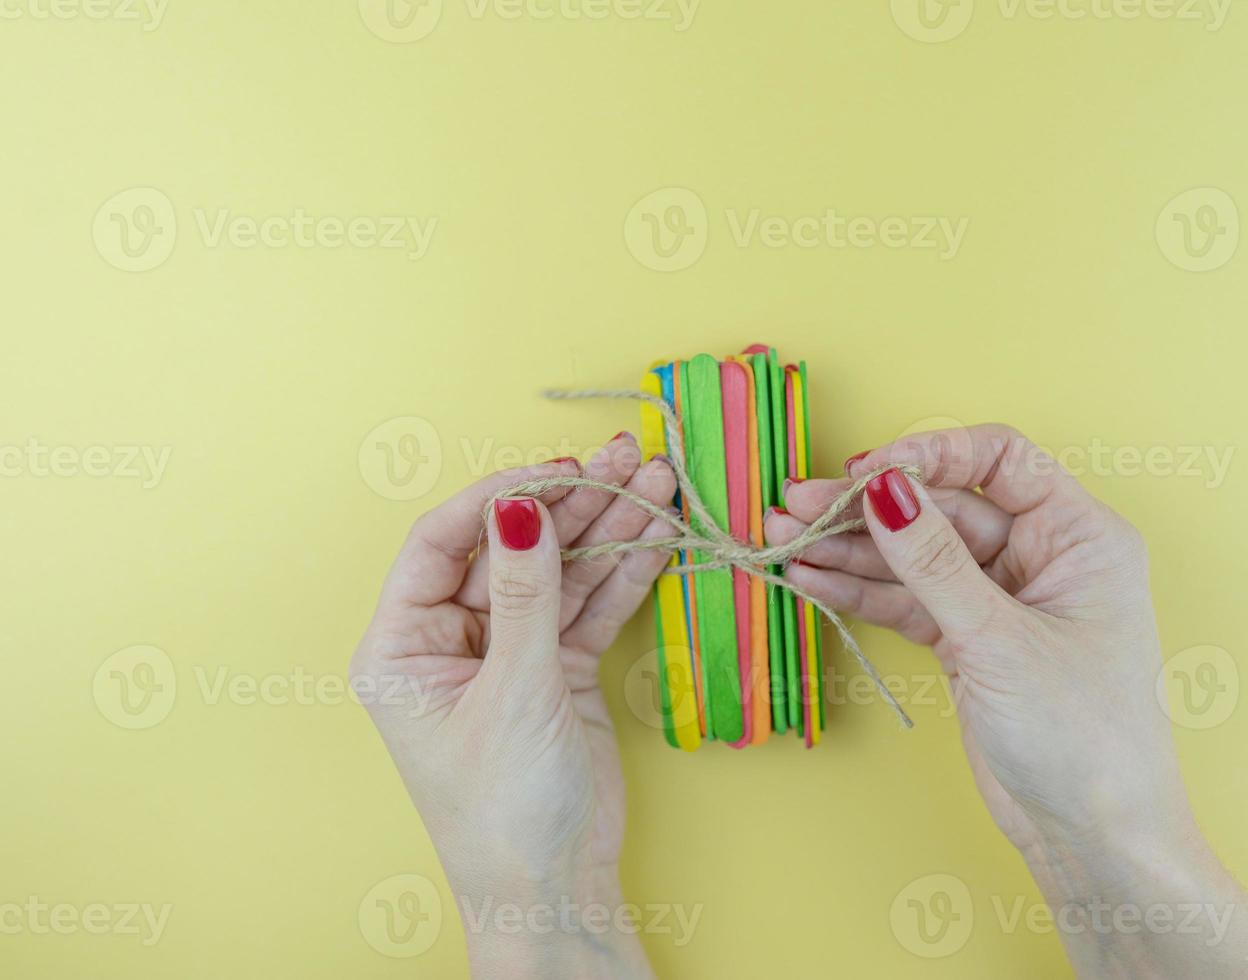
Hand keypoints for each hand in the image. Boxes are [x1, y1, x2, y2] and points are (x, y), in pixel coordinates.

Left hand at [351, 434, 674, 978]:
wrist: (554, 891)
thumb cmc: (504, 811)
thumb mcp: (513, 693)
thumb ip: (524, 595)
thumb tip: (520, 507)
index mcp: (401, 646)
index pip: (441, 543)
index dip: (498, 499)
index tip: (555, 470)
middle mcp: (450, 641)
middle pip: (509, 548)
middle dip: (569, 504)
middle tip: (625, 462)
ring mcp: (509, 653)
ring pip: (558, 571)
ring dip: (608, 528)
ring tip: (657, 480)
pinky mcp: (557, 669)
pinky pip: (589, 606)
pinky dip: (625, 572)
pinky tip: (658, 532)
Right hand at [768, 425, 1247, 977]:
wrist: (1095, 838)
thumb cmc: (1084, 736)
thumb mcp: (1000, 639)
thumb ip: (934, 562)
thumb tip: (883, 489)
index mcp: (1080, 535)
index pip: (1000, 459)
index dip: (930, 454)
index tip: (866, 471)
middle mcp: (1043, 556)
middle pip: (945, 505)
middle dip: (869, 505)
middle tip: (798, 502)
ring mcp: (1002, 600)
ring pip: (917, 553)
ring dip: (852, 547)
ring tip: (784, 537)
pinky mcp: (970, 640)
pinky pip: (910, 599)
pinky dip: (863, 590)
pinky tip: (812, 577)